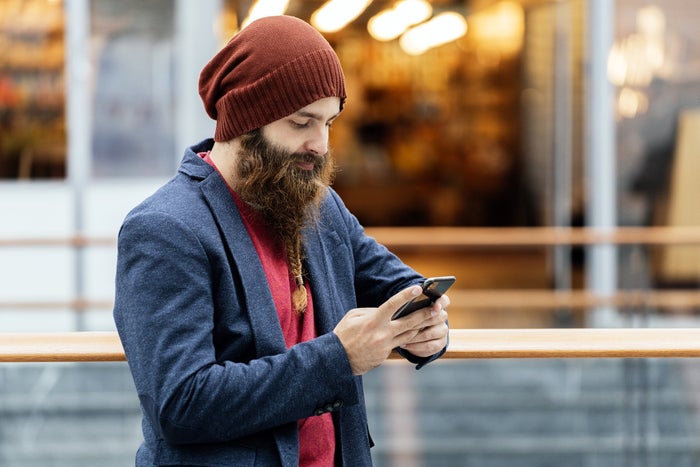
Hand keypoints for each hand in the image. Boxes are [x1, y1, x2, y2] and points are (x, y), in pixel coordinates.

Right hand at [333, 286, 448, 374]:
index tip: (418, 288)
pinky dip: (410, 337)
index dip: (406, 295)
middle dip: (425, 314)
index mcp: (373, 322)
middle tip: (438, 308)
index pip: (392, 305)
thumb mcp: (353, 316)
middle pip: (409, 323)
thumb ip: (371, 311)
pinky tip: (420, 331)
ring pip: (409, 335)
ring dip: (423, 326)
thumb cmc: (344, 334)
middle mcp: (382, 334)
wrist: (338, 360)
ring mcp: (385, 346)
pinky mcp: (386, 355)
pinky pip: (401, 344)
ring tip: (435, 319)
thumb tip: (387, 310)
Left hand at [398, 294, 449, 357]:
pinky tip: (405, 344)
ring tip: (401, 335)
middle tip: (407, 323)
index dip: (441, 303)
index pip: (444, 300)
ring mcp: (443, 330)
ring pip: (431, 333)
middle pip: (437, 317)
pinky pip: (429, 345)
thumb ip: (410, 305)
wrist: (413, 335)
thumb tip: (403, 304)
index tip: (435, 307)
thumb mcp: (409, 308)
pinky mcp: (441, 343)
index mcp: (437, 304)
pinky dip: (416, 346)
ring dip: (415, 335)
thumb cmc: (409, 316)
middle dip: (421, 320)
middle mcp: (442, 316)